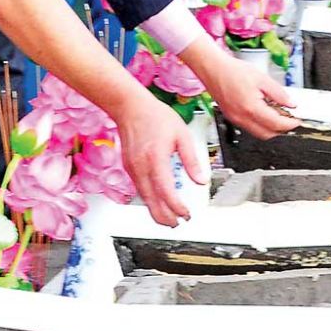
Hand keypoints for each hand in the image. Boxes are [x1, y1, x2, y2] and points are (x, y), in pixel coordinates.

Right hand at [114, 91, 204, 226]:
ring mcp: (132, 169)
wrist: (129, 106)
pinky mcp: (129, 168)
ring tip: (170, 218)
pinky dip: (149, 200)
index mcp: (156, 158)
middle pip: (152, 202)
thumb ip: (192, 160)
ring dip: (156, 212)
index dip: (177, 208)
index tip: (187, 214)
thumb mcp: (181, 135)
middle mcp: (141, 167)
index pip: (166, 192)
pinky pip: (139, 190)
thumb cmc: (154, 116)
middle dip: (165, 218)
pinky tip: (157, 202)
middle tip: (178, 224)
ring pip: (144, 199)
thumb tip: (201, 179)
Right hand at [181, 37, 298, 138]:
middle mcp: (242, 118)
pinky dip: (260, 124)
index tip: (297, 120)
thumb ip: (279, 94)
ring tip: (277, 114)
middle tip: (290, 119)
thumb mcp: (262, 79)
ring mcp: (235, 119)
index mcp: (251, 108)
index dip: (290, 124)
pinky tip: (264, 112)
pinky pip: (249, 127)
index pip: (277, 125)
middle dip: (281, 130)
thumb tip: (291, 104)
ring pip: (258, 133)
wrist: (213, 68)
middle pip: (268, 134)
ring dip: (270, 128)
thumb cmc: (232, 71)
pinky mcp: (232, 117)